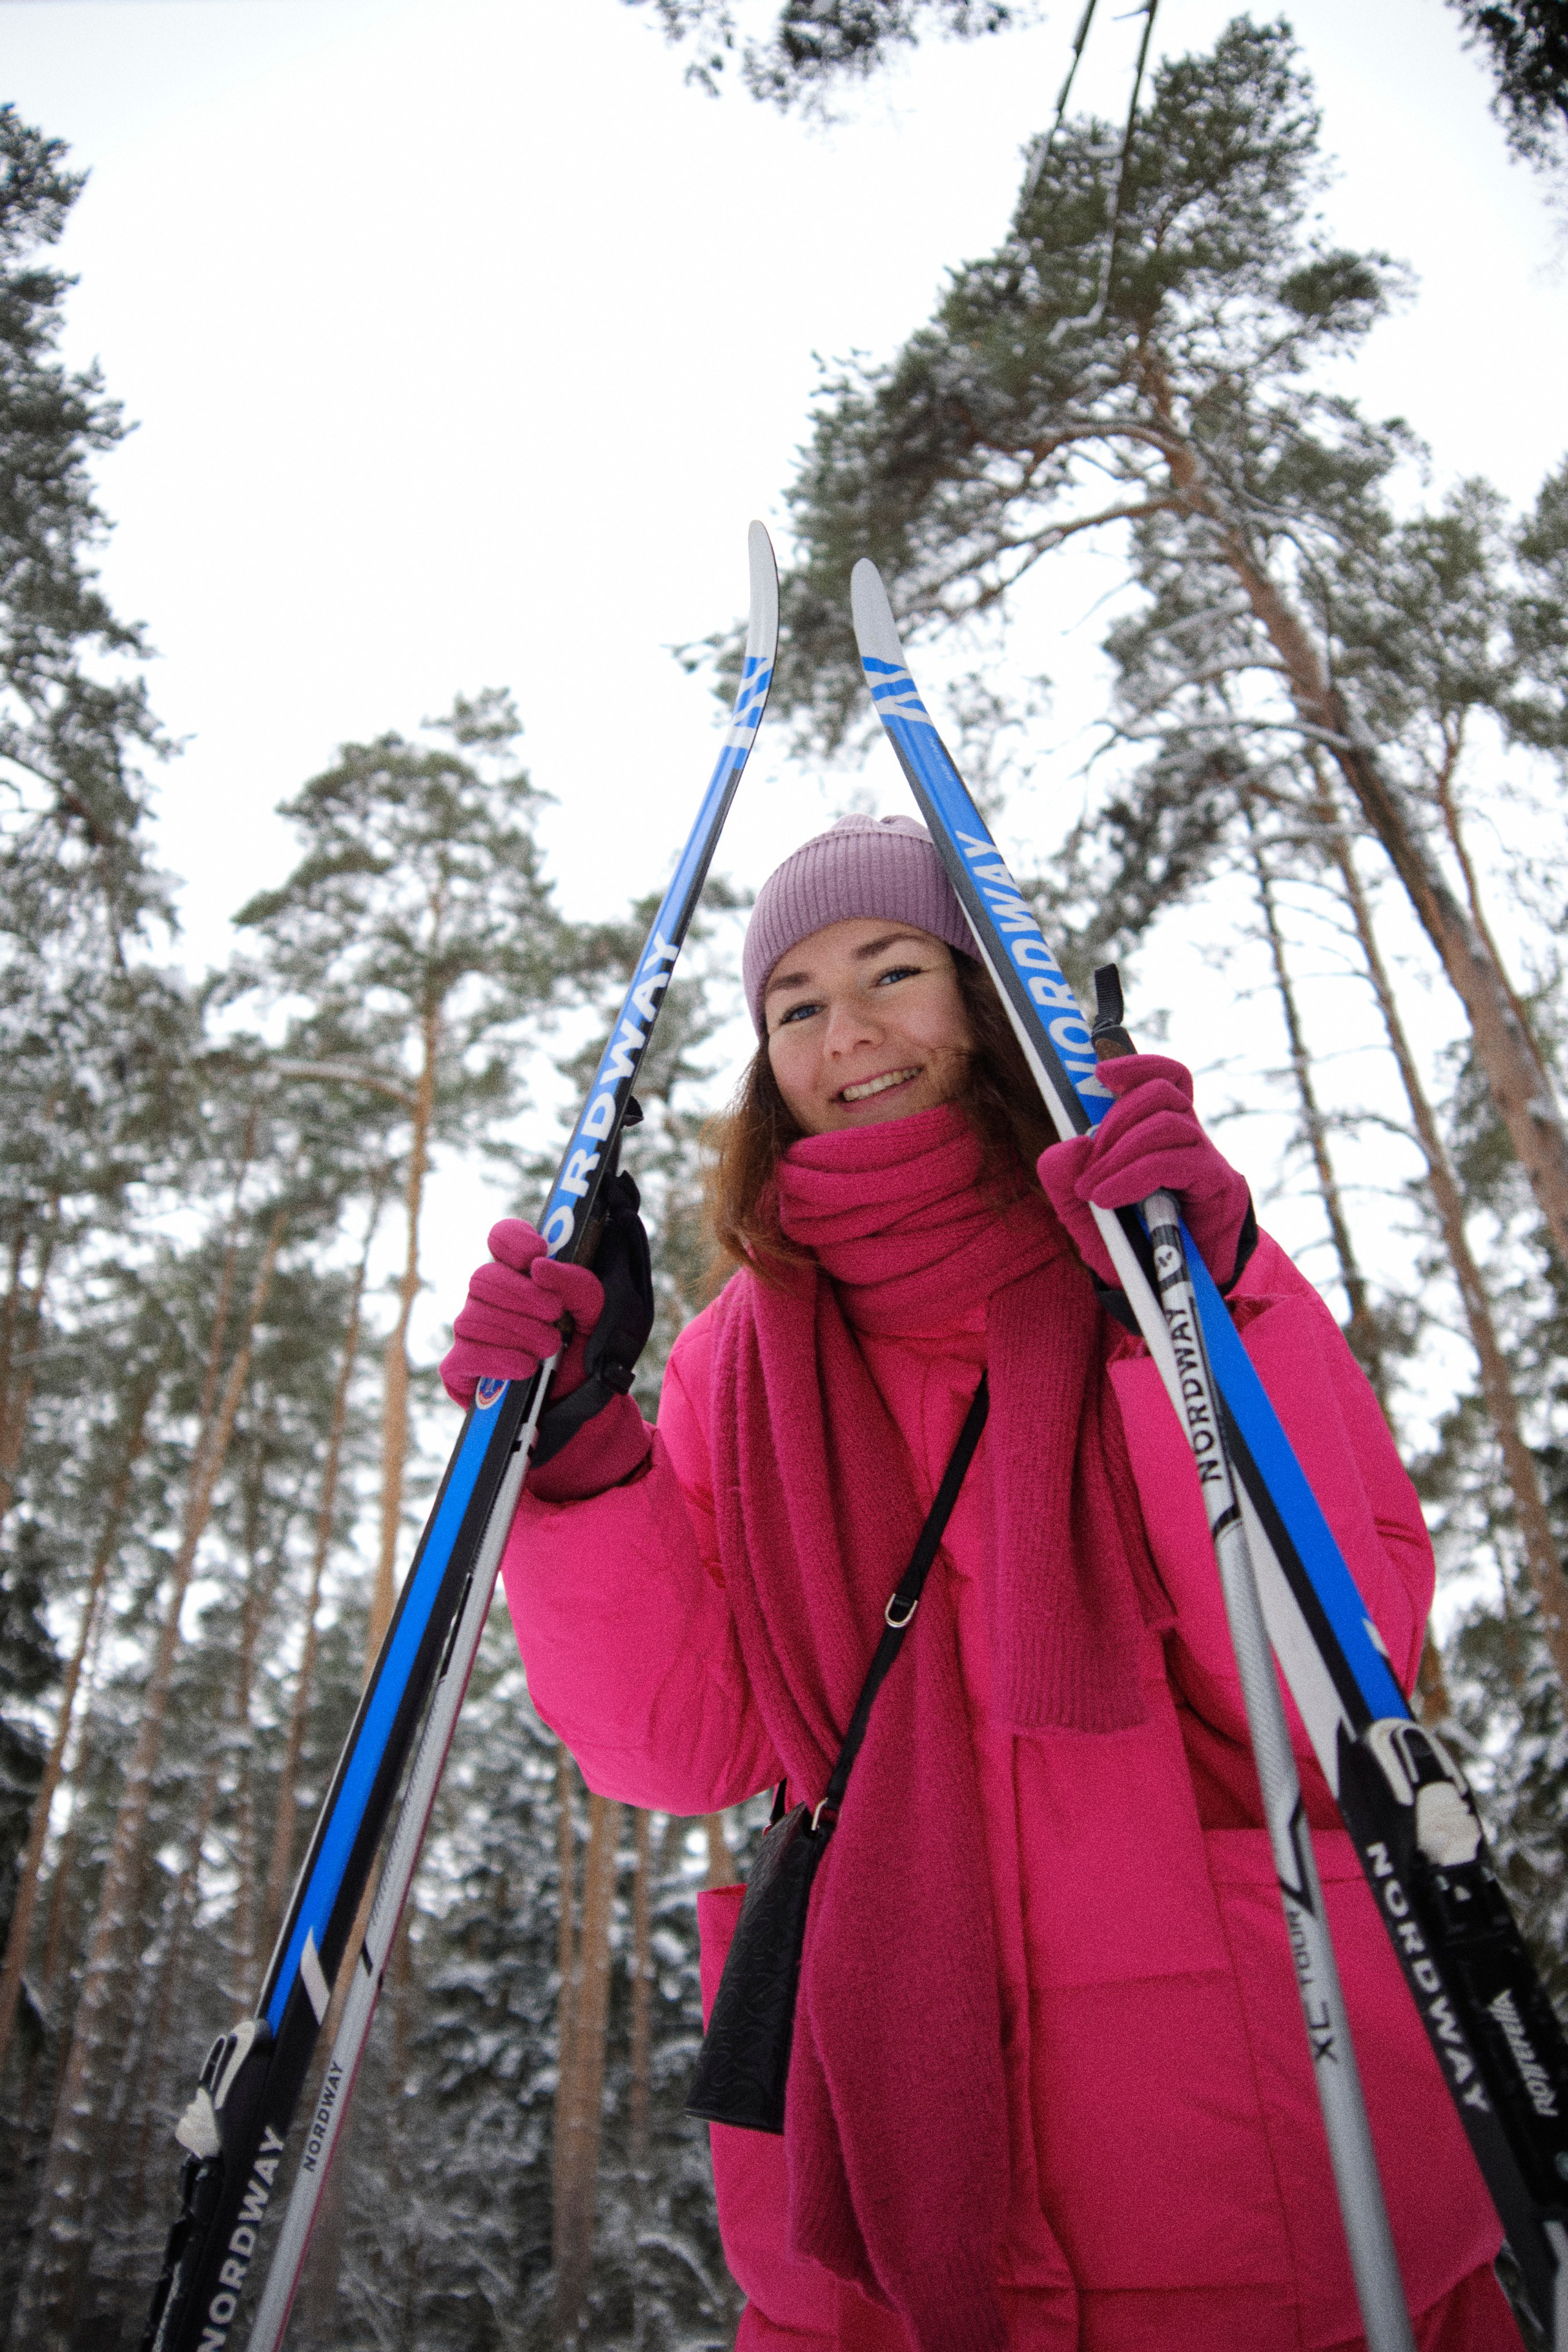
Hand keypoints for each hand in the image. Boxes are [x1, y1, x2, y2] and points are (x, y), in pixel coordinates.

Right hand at [440, 1219, 604, 1407]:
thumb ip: (578, 1284)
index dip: (513, 1241)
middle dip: (522, 1295)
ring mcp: (470, 1333)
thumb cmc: (581, 1351)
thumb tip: (539, 1267)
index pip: (501, 1239)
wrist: (577, 1404)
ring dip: (516, 1332)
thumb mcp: (595, 1316)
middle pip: (483, 1278)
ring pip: (473, 1318)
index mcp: (520, 1276)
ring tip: (549, 1348)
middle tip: (554, 1314)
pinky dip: (498, 1360)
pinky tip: (526, 1368)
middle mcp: (488, 1299)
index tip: (536, 1254)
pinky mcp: (459, 1370)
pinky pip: (464, 1356)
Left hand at [1037, 1055, 1250, 1288]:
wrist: (1165, 1298)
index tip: (1100, 1073)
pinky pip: (1178, 1160)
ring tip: (1095, 1192)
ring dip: (1120, 1152)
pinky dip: (1136, 1174)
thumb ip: (1064, 1179)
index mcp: (1161, 1135)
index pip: (1166, 1079)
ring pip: (1168, 1122)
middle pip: (1161, 1093)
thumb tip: (1070, 1145)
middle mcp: (1190, 1140)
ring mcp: (1209, 1161)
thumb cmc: (1130, 1250)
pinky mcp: (1222, 1187)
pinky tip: (1109, 1198)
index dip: (1139, 1065)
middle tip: (1088, 1171)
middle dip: (1114, 1123)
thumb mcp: (1082, 1214)